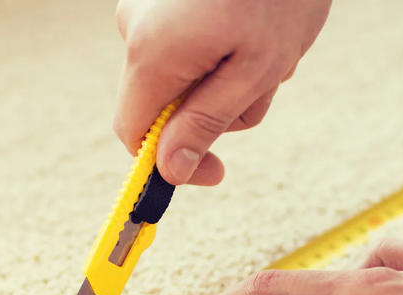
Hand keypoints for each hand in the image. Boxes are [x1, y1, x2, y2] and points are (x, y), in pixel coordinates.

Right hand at [113, 0, 331, 185]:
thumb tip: (170, 170)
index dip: (168, 162)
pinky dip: (222, 51)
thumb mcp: (254, 70)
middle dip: (215, 110)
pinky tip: (253, 28)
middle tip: (265, 83)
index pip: (134, 133)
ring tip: (269, 48)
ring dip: (228, 80)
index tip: (213, 171)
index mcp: (152, 52)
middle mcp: (135, 27)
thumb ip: (205, 122)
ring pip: (181, 77)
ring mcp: (146, 7)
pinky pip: (185, 46)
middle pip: (163, 105)